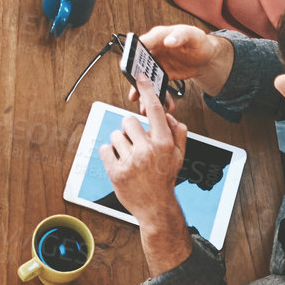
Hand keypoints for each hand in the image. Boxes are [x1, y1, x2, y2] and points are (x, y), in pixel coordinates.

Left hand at [101, 76, 187, 224]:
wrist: (156, 208)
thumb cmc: (166, 178)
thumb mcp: (179, 155)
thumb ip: (177, 131)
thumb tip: (166, 114)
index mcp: (164, 144)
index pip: (155, 110)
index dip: (148, 90)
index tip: (141, 77)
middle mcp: (148, 151)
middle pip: (128, 121)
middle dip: (130, 131)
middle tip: (136, 145)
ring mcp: (131, 162)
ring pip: (115, 135)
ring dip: (120, 144)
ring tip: (129, 157)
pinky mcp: (115, 172)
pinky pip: (104, 149)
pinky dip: (109, 154)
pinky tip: (119, 163)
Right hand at [123, 26, 233, 103]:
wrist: (205, 56)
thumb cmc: (198, 41)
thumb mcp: (192, 35)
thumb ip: (180, 36)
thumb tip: (168, 41)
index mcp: (158, 37)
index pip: (141, 43)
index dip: (133, 53)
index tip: (128, 65)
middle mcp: (154, 50)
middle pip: (139, 64)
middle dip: (135, 78)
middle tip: (134, 91)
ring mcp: (157, 63)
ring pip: (145, 78)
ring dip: (143, 92)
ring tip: (145, 106)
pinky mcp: (163, 75)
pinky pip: (157, 86)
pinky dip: (157, 95)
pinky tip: (162, 105)